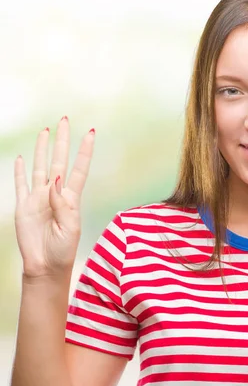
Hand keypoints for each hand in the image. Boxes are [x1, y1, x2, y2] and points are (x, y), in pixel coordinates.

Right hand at [14, 117, 94, 278]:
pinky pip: (21, 184)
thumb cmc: (63, 250)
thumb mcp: (71, 228)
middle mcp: (55, 194)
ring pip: (40, 167)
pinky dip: (20, 171)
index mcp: (72, 199)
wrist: (46, 266)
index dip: (84, 151)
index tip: (90, 132)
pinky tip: (21, 158)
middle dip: (62, 141)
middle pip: (59, 161)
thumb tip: (56, 180)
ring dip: (41, 150)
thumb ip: (63, 204)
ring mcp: (38, 198)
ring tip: (45, 132)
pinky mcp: (23, 206)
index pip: (79, 169)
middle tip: (64, 120)